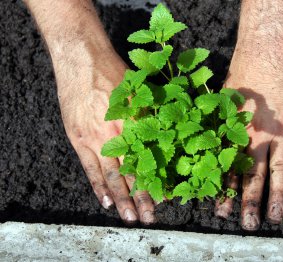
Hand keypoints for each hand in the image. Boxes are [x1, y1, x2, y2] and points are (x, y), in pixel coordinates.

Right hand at [25, 0, 155, 223]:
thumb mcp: (143, 92)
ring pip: (111, 176)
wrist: (83, 59)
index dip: (157, 180)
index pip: (150, 161)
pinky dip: (98, 186)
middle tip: (150, 218)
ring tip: (130, 217)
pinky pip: (89, 168)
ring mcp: (96, 139)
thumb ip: (154, 115)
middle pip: (133, 173)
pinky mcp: (79, 138)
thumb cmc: (117, 72)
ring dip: (121, 199)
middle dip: (142, 197)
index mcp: (137, 124)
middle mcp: (118, 136)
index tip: (166, 198)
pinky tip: (106, 201)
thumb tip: (170, 134)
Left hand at [215, 0, 282, 229]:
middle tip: (247, 224)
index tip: (220, 210)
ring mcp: (282, 130)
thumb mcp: (223, 96)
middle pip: (253, 174)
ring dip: (277, 195)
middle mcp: (257, 135)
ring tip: (274, 218)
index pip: (229, 167)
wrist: (270, 47)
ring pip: (279, 170)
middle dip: (248, 201)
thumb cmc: (244, 69)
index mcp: (236, 130)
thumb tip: (207, 141)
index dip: (225, 189)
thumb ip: (219, 121)